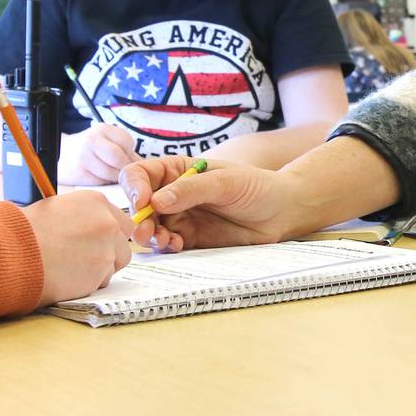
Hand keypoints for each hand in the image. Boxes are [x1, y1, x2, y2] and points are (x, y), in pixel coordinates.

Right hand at [22, 191, 132, 304]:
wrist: (14, 252)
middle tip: (83, 258)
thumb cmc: (27, 231)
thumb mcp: (57, 210)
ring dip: (100, 269)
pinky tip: (67, 278)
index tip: (94, 242)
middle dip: (109, 253)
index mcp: (97, 202)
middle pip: (124, 243)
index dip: (108, 235)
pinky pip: (102, 282)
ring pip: (115, 264)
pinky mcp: (101, 273)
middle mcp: (108, 222)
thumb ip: (82, 218)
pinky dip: (88, 284)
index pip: (121, 221)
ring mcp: (107, 248)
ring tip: (71, 269)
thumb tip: (90, 230)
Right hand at [58, 123, 138, 185]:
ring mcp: (83, 157)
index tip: (127, 159)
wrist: (61, 154)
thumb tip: (144, 164)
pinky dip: (104, 184)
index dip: (130, 154)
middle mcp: (92, 141)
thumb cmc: (89, 149)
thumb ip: (123, 150)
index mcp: (102, 129)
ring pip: (111, 174)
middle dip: (124, 168)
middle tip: (123, 173)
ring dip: (115, 179)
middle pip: (119, 159)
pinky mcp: (78, 173)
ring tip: (110, 176)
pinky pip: (100, 183)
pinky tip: (100, 179)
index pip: (127, 142)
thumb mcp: (104, 140)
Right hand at [120, 156, 294, 251]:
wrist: (280, 212)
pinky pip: (167, 243)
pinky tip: (175, 245)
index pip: (141, 174)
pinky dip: (165, 245)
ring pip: (151, 226)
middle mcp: (173, 192)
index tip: (143, 201)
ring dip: (150, 234)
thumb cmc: (256, 186)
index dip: (135, 186)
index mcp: (177, 170)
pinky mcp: (189, 237)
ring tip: (163, 240)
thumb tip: (156, 201)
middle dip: (139, 217)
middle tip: (144, 231)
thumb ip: (191, 189)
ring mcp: (180, 216)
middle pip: (140, 203)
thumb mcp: (225, 182)